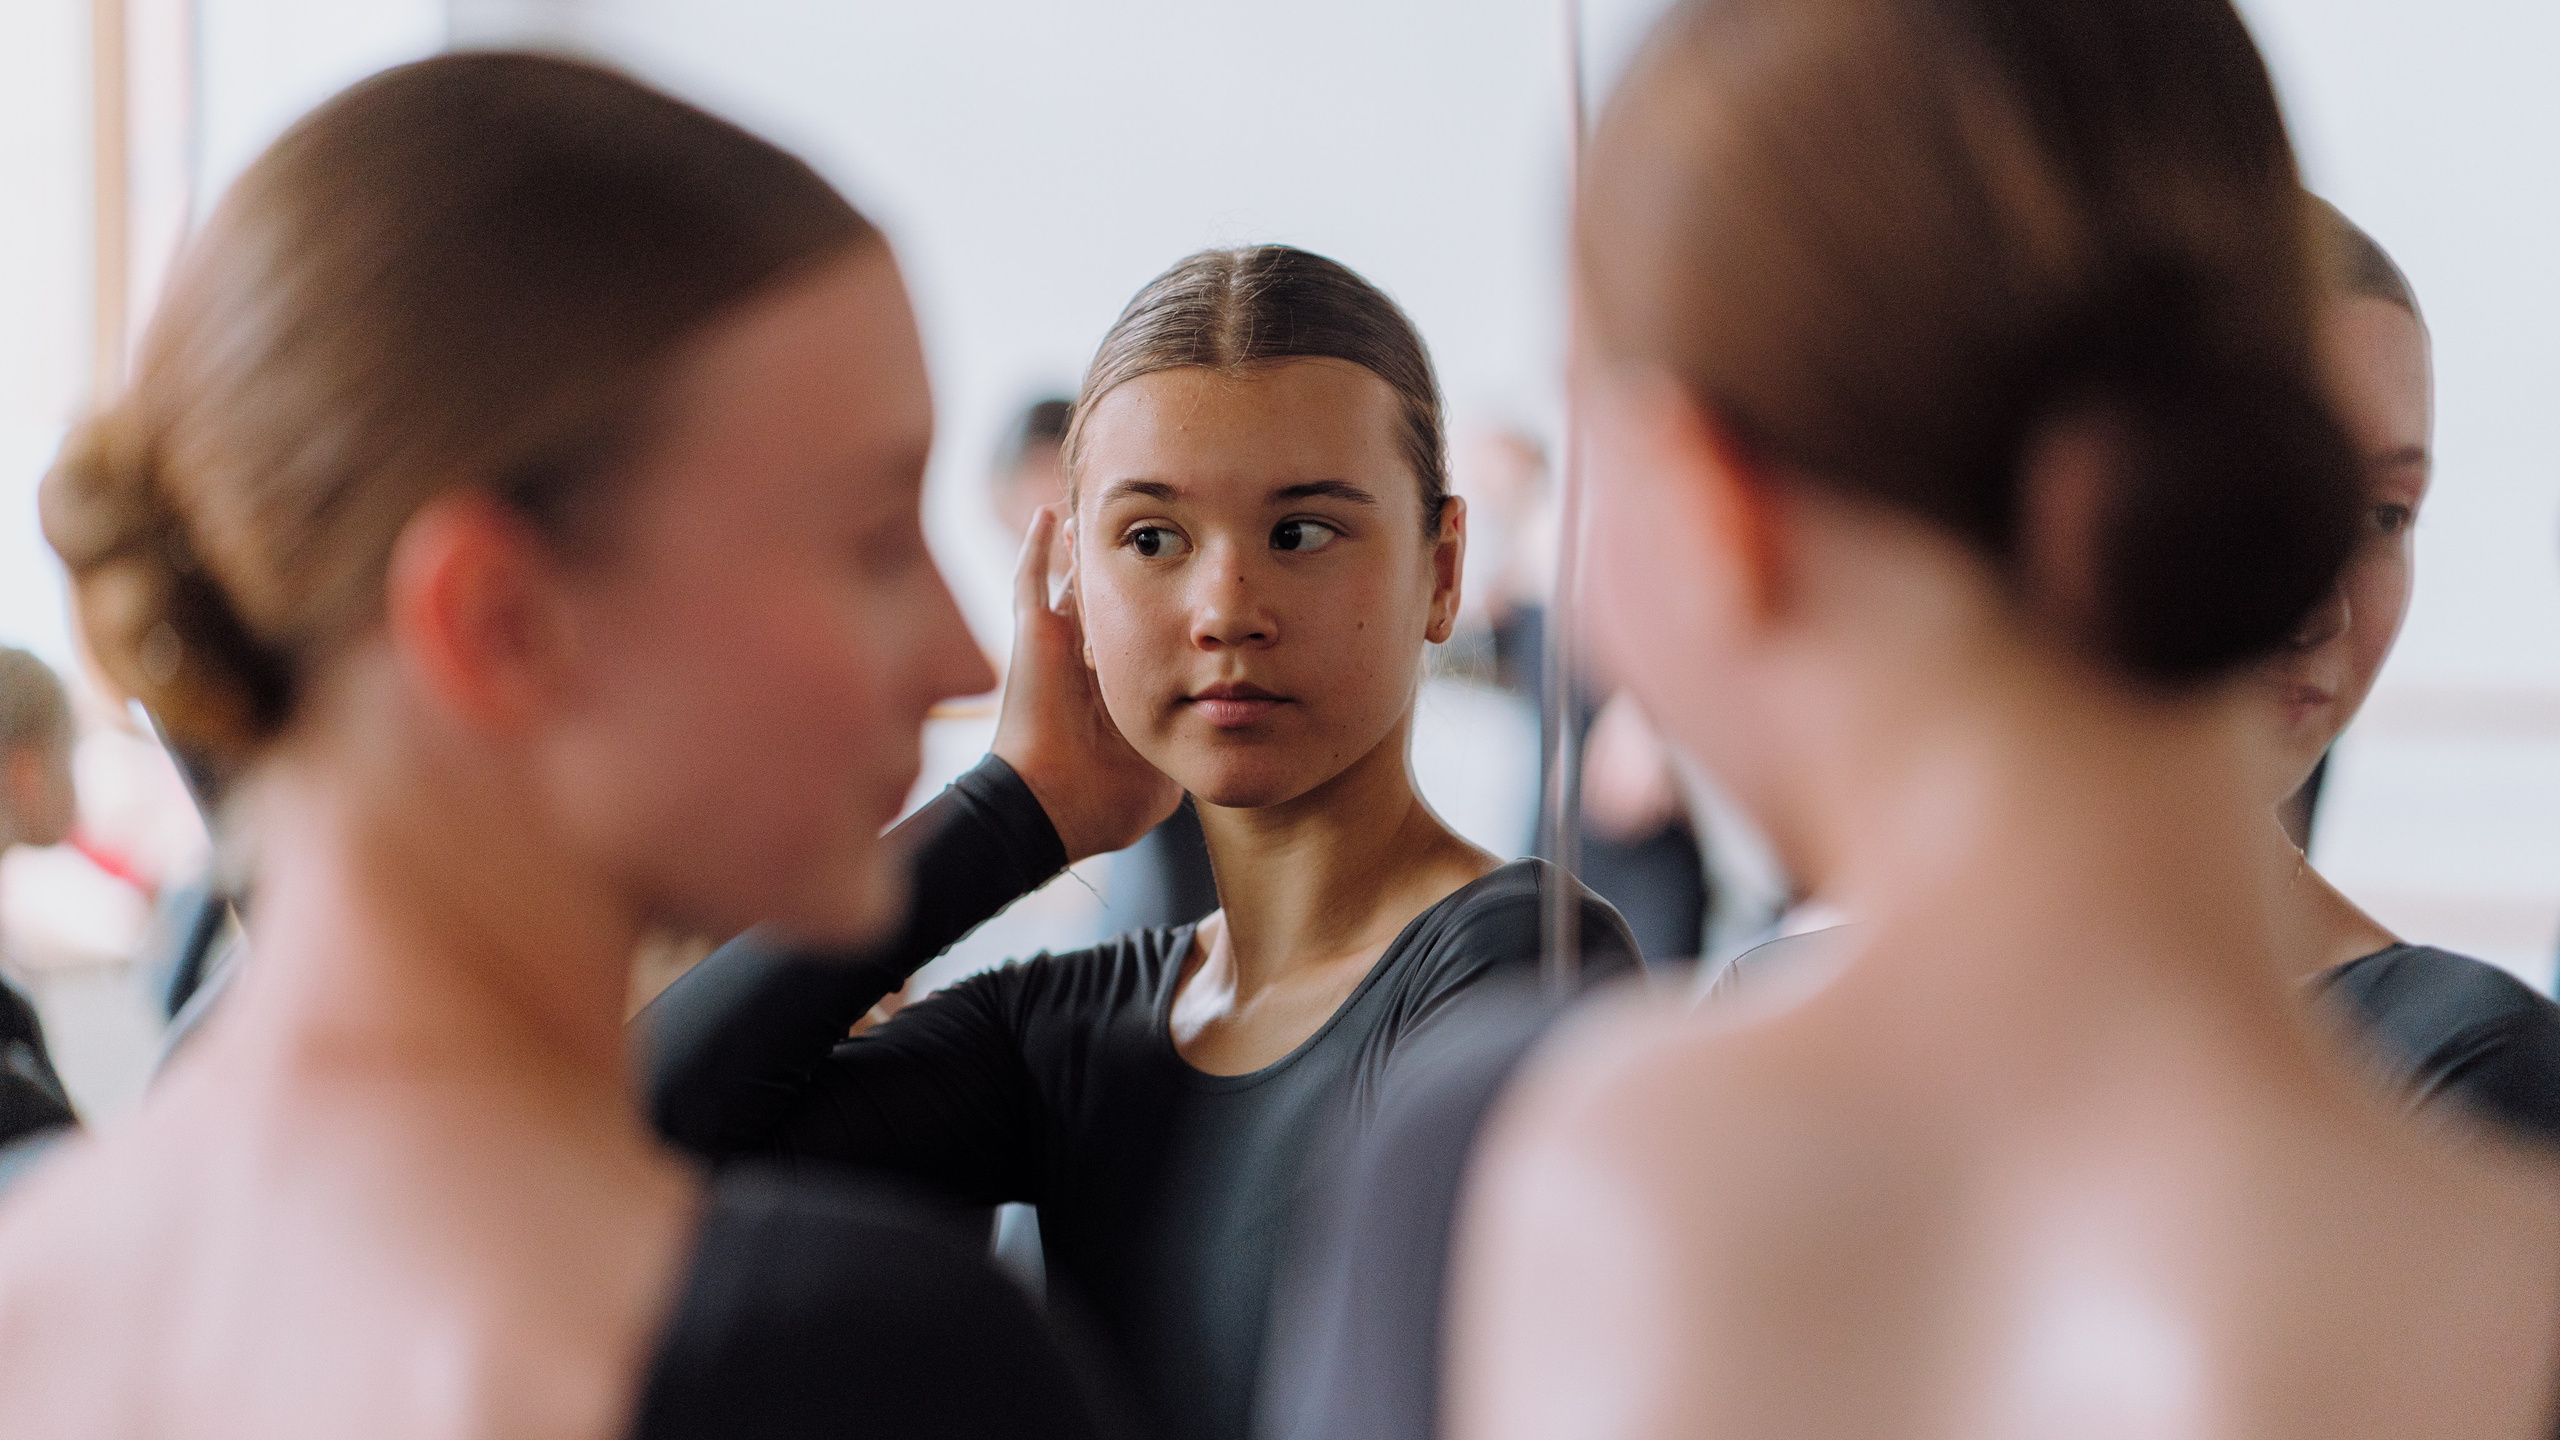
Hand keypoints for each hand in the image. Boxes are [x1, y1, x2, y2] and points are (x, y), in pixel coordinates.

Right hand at [992, 505, 1182, 862]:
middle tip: (1157, 533)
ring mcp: (1059, 645)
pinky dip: (1037, 547)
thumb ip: (1185, 752)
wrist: (1056, 808)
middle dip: (1132, 570)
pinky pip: (1029, 581)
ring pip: (1073, 583)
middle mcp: (1089, 661)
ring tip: (1102, 511)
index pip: (1145, 638)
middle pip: (1113, 602)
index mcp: (1120, 688)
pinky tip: (1050, 514)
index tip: (1195, 588)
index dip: (1165, 616)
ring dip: (1087, 550)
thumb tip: (1218, 748)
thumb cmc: (1108, 800)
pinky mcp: (1033, 636)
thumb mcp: (1164, 774)